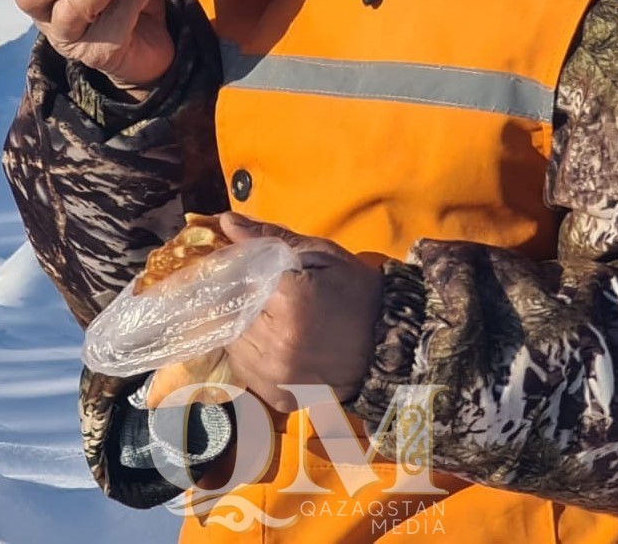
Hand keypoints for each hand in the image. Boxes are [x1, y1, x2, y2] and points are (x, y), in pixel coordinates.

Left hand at [218, 212, 383, 412]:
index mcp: (288, 300)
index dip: (232, 270)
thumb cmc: (357, 293)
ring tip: (270, 317)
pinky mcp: (278, 396)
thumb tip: (227, 222)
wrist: (390, 345)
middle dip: (236, 299)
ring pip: (231, 343)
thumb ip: (269, 238)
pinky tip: (273, 341)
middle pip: (228, 313)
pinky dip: (250, 354)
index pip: (233, 279)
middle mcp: (276, 342)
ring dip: (240, 327)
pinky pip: (244, 370)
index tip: (240, 266)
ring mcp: (276, 375)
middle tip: (260, 292)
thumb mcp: (320, 255)